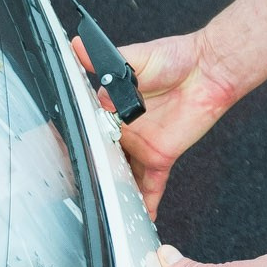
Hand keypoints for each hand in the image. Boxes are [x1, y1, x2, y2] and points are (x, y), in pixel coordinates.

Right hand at [75, 29, 237, 218]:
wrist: (209, 70)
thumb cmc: (175, 58)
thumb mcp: (135, 57)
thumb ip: (106, 60)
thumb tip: (76, 47)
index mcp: (111, 106)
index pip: (87, 126)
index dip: (74, 140)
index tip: (58, 153)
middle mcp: (122, 129)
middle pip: (101, 156)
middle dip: (88, 172)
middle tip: (70, 189)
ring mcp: (140, 146)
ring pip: (121, 175)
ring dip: (112, 190)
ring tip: (97, 211)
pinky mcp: (161, 157)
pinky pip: (150, 185)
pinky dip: (146, 203)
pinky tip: (140, 219)